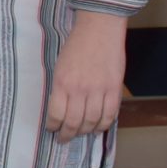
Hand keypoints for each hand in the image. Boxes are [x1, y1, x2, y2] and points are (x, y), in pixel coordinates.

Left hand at [45, 10, 126, 140]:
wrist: (99, 29)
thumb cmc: (77, 45)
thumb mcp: (60, 66)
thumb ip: (62, 88)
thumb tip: (61, 109)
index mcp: (62, 83)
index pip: (56, 114)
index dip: (54, 127)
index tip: (52, 130)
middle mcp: (80, 89)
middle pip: (74, 123)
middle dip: (68, 134)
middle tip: (64, 139)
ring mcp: (99, 90)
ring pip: (92, 122)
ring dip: (85, 132)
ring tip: (81, 134)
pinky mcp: (114, 89)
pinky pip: (110, 115)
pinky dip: (103, 124)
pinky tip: (98, 127)